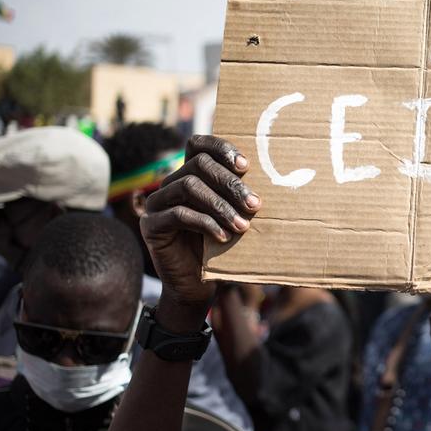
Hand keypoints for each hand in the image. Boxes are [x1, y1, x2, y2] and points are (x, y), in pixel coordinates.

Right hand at [140, 135, 260, 305]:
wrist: (197, 285)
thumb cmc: (222, 247)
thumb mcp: (233, 217)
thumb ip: (242, 198)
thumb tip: (280, 180)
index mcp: (190, 175)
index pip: (198, 145)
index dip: (220, 148)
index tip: (246, 165)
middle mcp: (171, 184)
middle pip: (198, 165)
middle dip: (230, 183)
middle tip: (255, 204)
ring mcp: (158, 203)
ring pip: (189, 186)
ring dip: (221, 205)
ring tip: (242, 225)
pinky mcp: (151, 225)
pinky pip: (178, 214)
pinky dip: (205, 223)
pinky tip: (223, 237)